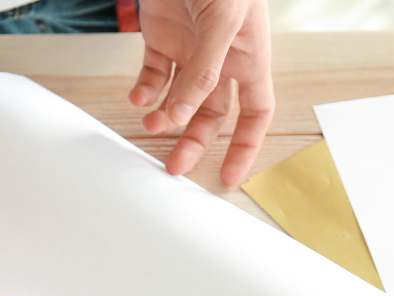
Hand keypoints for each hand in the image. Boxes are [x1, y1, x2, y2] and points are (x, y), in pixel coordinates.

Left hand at [130, 0, 274, 186]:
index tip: (229, 176)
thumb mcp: (222, 22)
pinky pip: (153, 76)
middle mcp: (221, 58)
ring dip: (165, 117)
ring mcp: (190, 49)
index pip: (255, 113)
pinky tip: (138, 96)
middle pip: (212, 115)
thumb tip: (184, 116)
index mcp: (248, 57)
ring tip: (150, 123)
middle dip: (194, 143)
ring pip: (180, 100)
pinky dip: (144, 90)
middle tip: (174, 167)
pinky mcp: (161, 38)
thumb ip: (204, 70)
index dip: (245, 146)